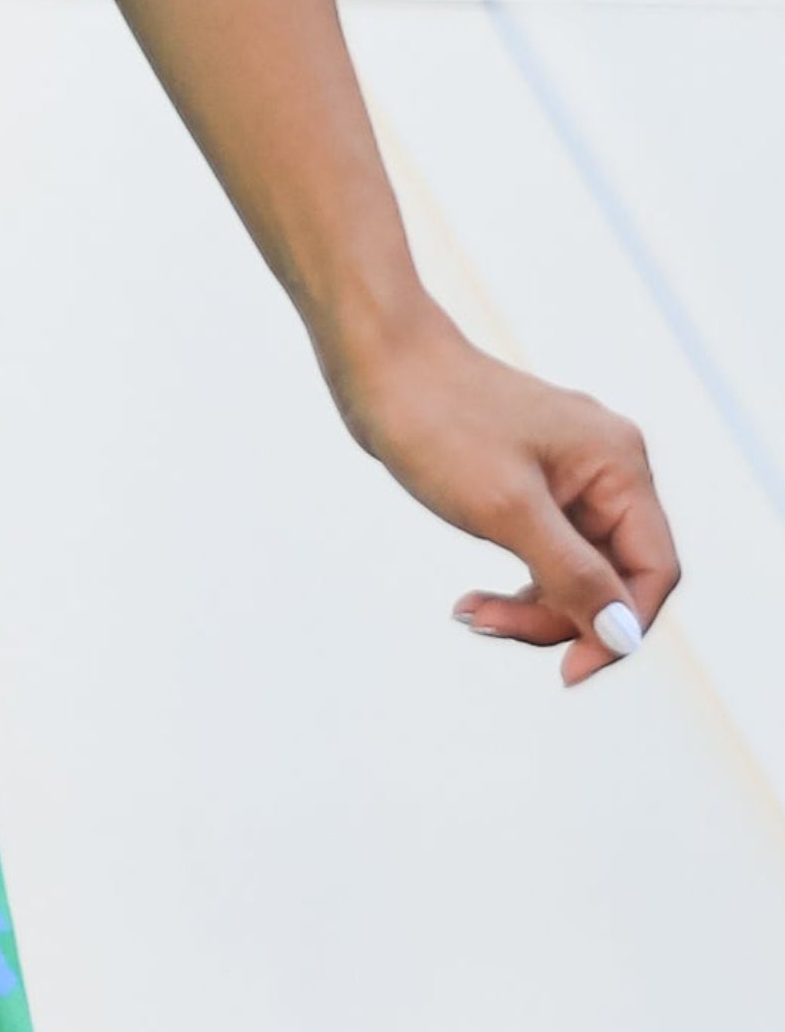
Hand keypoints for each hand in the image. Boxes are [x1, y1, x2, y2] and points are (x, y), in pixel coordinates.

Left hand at [331, 310, 679, 686]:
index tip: (569, 670)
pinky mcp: (530, 483)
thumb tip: (621, 635)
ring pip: (576, 570)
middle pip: (613, 577)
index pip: (652, 571)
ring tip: (470, 612)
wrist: (378, 362)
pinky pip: (545, 550)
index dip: (620, 628)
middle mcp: (606, 468)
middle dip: (557, 614)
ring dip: (531, 603)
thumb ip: (573, 575)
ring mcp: (568, 475)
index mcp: (619, 466)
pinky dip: (516, 580)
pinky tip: (472, 599)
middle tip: (489, 624)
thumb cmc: (439, 422)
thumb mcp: (508, 510)